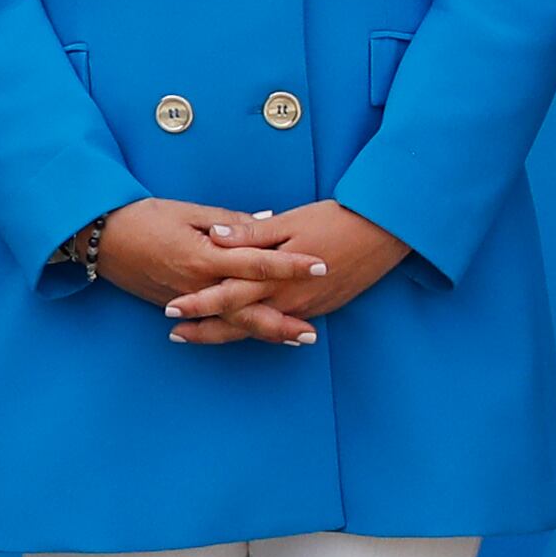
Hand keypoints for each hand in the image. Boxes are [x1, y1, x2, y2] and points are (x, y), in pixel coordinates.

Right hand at [91, 197, 330, 343]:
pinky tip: (252, 337)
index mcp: (205, 256)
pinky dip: (233, 332)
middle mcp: (199, 284)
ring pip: (231, 322)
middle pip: (249, 308)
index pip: (258, 262)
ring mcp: (187, 300)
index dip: (292, 265)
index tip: (320, 265)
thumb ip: (230, 222)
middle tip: (312, 333)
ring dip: (264, 332)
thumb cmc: (143, 217)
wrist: (101, 237)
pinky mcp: (176, 306)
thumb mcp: (188, 211)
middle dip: (282, 321)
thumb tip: (266, 223)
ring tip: (292, 339)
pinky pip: (211, 323)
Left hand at [175, 202, 408, 346]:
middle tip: (175, 334)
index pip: (229, 294)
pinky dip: (261, 331)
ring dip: (229, 333)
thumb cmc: (336, 220)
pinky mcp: (320, 307)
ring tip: (200, 336)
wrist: (384, 233)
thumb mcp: (291, 221)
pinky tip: (246, 331)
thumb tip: (214, 236)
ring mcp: (305, 307)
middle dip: (206, 329)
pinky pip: (283, 325)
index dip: (199, 303)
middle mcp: (289, 298)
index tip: (171, 310)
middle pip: (240, 320)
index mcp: (277, 275)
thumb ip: (251, 233)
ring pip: (260, 328)